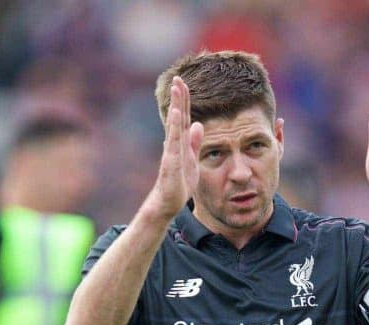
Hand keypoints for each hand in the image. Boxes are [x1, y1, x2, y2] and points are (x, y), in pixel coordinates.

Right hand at [148, 76, 202, 219]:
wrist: (169, 202)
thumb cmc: (179, 182)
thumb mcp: (192, 159)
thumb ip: (195, 142)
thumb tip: (199, 124)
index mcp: (181, 142)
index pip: (184, 117)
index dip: (184, 101)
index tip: (183, 83)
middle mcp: (174, 143)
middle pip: (178, 116)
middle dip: (178, 97)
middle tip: (178, 78)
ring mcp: (171, 151)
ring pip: (175, 125)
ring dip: (176, 106)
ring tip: (177, 88)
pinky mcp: (171, 161)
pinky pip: (174, 141)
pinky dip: (175, 127)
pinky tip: (177, 113)